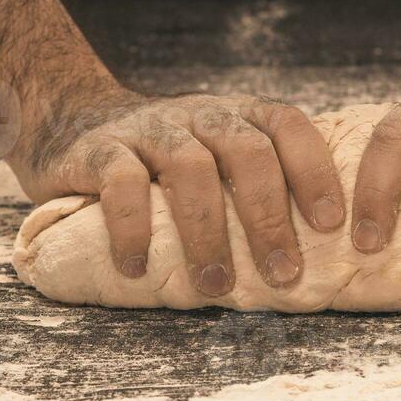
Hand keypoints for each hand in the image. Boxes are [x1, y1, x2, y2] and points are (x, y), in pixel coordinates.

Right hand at [10, 87, 344, 296]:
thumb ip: (249, 192)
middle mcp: (199, 115)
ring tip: (215, 285)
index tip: (332, 225)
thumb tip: (312, 265)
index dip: (316, 171)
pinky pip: (121, 182)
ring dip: (207, 232)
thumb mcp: (212, 161)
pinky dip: (132, 227)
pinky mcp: (98, 149)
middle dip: (269, 217)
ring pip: (189, 167)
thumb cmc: (160, 164)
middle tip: (282, 274)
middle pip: (247, 152)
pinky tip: (136, 267)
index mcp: (237, 117)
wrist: (68, 120)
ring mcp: (148, 128)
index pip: (288, 128)